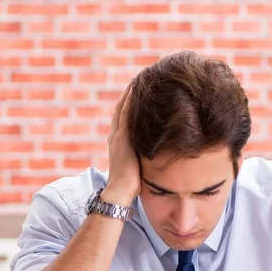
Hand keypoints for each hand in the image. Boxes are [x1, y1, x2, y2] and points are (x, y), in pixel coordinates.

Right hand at [103, 83, 140, 205]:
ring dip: (129, 94)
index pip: (123, 120)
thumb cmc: (130, 185)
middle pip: (121, 110)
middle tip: (137, 80)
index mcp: (118, 143)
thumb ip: (142, 158)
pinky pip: (126, 114)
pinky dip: (130, 100)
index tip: (136, 94)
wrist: (120, 190)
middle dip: (128, 95)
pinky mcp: (123, 138)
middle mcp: (115, 137)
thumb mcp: (137, 167)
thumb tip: (156, 158)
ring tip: (138, 79)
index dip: (128, 106)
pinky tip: (136, 89)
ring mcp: (118, 136)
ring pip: (122, 108)